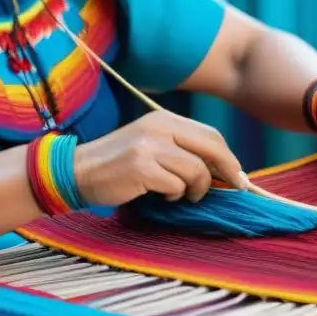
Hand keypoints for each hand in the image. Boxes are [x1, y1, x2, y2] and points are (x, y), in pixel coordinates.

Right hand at [73, 110, 247, 206]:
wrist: (78, 171)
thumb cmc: (118, 164)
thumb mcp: (151, 145)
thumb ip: (182, 150)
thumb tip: (223, 170)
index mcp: (164, 119)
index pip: (210, 135)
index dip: (229, 157)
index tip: (238, 176)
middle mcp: (159, 127)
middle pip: (211, 147)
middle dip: (228, 171)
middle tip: (235, 189)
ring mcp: (150, 146)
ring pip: (197, 171)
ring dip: (195, 189)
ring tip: (178, 194)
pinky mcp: (141, 167)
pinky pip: (177, 186)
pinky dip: (174, 196)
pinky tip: (161, 195)